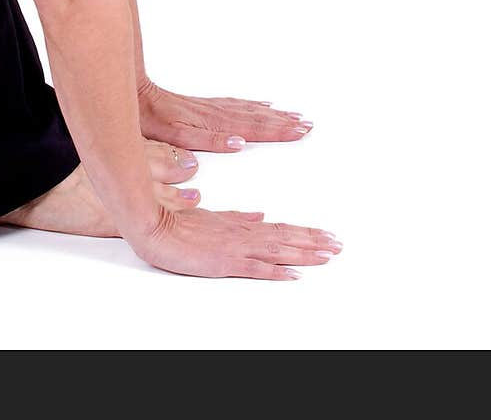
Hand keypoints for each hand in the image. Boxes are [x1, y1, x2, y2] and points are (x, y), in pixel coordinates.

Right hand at [131, 205, 342, 279]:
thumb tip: (261, 215)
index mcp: (239, 225)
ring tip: (329, 255)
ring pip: (277, 250)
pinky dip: (277, 271)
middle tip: (339, 245)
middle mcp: (241, 234)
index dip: (304, 233)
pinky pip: (256, 268)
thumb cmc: (175, 220)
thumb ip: (236, 218)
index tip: (326, 236)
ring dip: (305, 253)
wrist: (151, 224)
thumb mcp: (210, 218)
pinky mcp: (223, 262)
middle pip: (285, 238)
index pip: (279, 229)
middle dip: (314, 242)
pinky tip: (294, 274)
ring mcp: (234, 248)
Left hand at [137, 78, 313, 152]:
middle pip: (254, 118)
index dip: (276, 132)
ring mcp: (207, 108)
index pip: (251, 129)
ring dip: (272, 114)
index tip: (300, 132)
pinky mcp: (200, 106)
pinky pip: (234, 104)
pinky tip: (262, 105)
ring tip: (294, 116)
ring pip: (247, 110)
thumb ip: (206, 140)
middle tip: (308, 125)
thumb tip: (238, 143)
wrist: (130, 94)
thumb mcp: (173, 135)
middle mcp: (213, 114)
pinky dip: (252, 106)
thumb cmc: (146, 119)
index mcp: (210, 125)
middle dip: (282, 123)